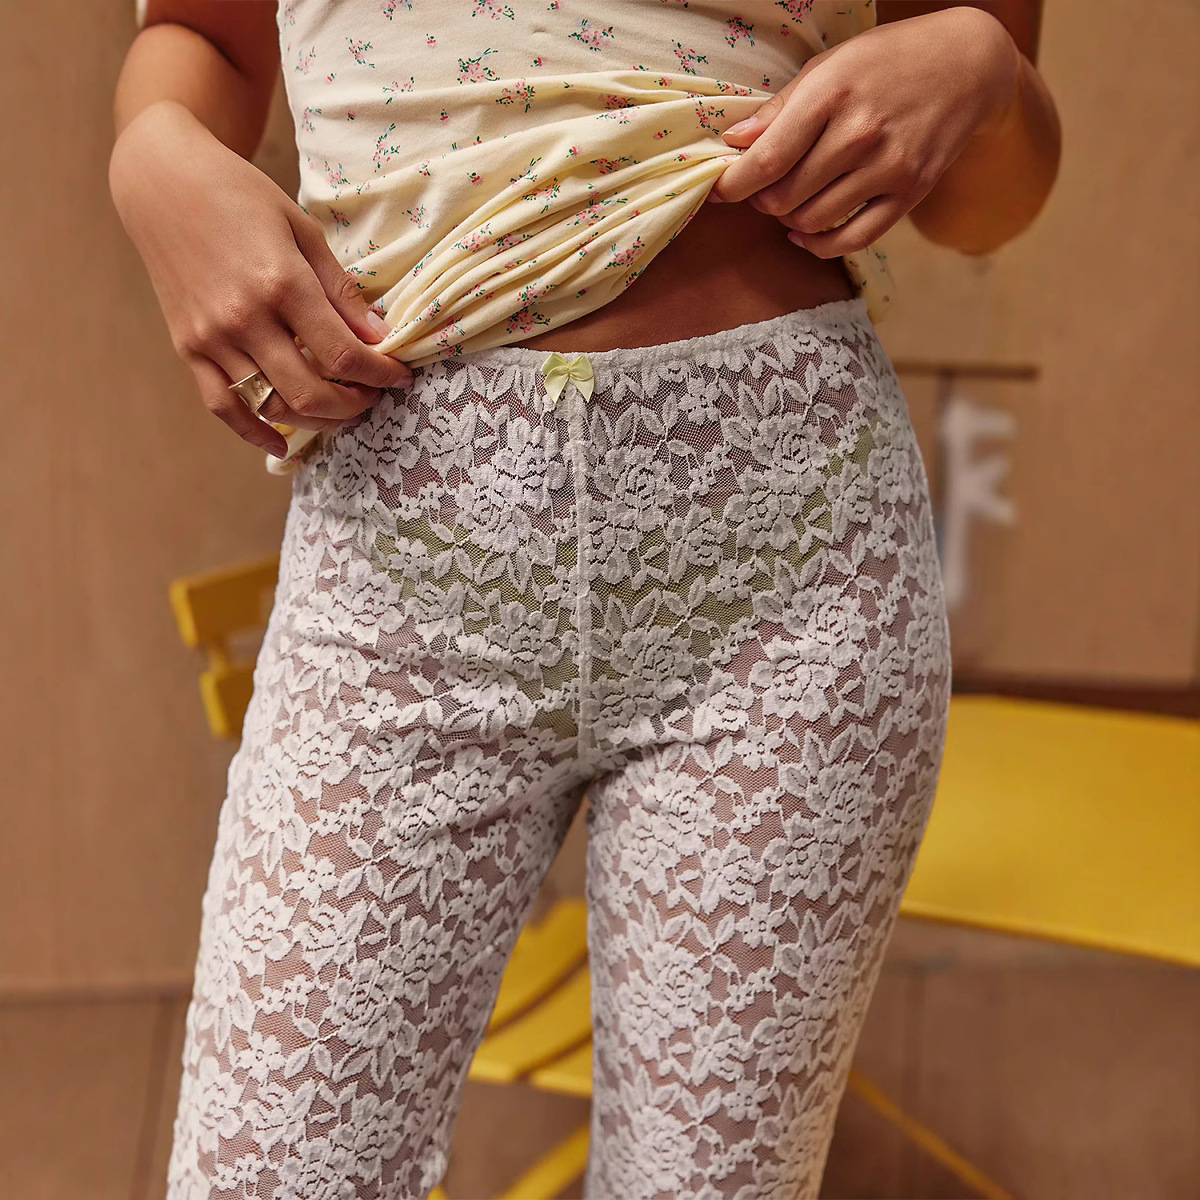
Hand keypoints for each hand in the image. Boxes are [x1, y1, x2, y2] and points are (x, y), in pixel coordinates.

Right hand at [109, 101, 413, 457]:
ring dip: (317, 420)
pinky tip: (281, 442)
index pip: (343, 354)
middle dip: (354, 404)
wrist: (163, 182)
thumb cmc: (240, 196)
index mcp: (281, 284)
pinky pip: (223, 406)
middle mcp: (244, 319)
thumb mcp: (303, 230)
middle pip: (311, 393)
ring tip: (341, 410)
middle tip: (373, 395)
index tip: (399, 376)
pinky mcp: (188, 348)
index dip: (380, 375)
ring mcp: (212, 338)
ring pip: (272, 406)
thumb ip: (340, 290)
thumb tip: (378, 337)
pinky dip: (254, 432)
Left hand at [706, 7, 1020, 258]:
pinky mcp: (909, 192)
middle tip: (762, 188)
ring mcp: (888, 167)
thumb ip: (780, 109)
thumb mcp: (829, 66)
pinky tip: (803, 234)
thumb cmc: (888, 61)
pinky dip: (819, 245)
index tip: (720, 190)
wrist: (968, 64)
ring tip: (788, 200)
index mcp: (832, 94)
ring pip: (813, 220)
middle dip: (761, 200)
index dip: (734, 184)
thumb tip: (735, 143)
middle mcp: (860, 134)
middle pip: (785, 196)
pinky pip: (853, 240)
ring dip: (789, 219)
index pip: (767, 159)